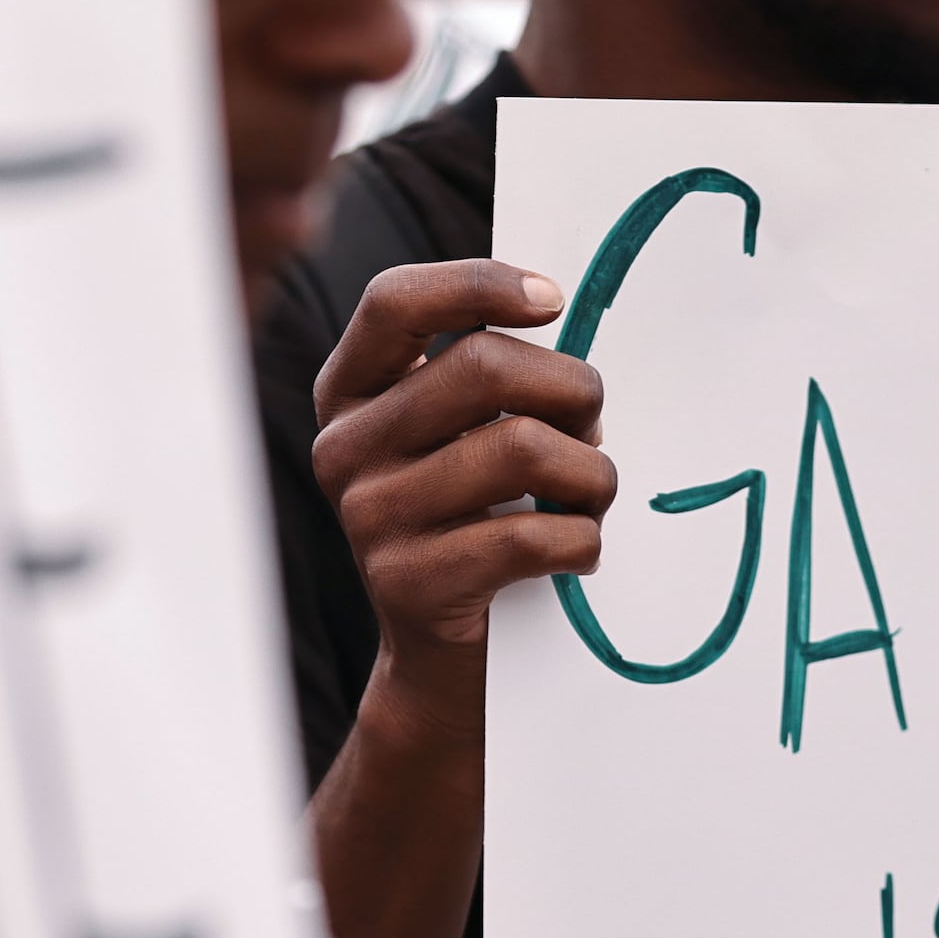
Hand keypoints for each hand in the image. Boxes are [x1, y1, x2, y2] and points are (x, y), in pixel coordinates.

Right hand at [312, 259, 619, 732]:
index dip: (478, 284)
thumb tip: (557, 309)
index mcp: (349, 392)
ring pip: (523, 449)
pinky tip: (579, 550)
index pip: (393, 302)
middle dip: (571, 389)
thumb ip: (484, 372)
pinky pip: (532, 537)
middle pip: (482, 367)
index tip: (551, 301)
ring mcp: (369, 517)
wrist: (439, 653)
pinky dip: (582, 541)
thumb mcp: (452, 434)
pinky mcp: (410, 583)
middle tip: (594, 425)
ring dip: (591, 473)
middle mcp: (344, 447)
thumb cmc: (470, 516)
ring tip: (592, 496)